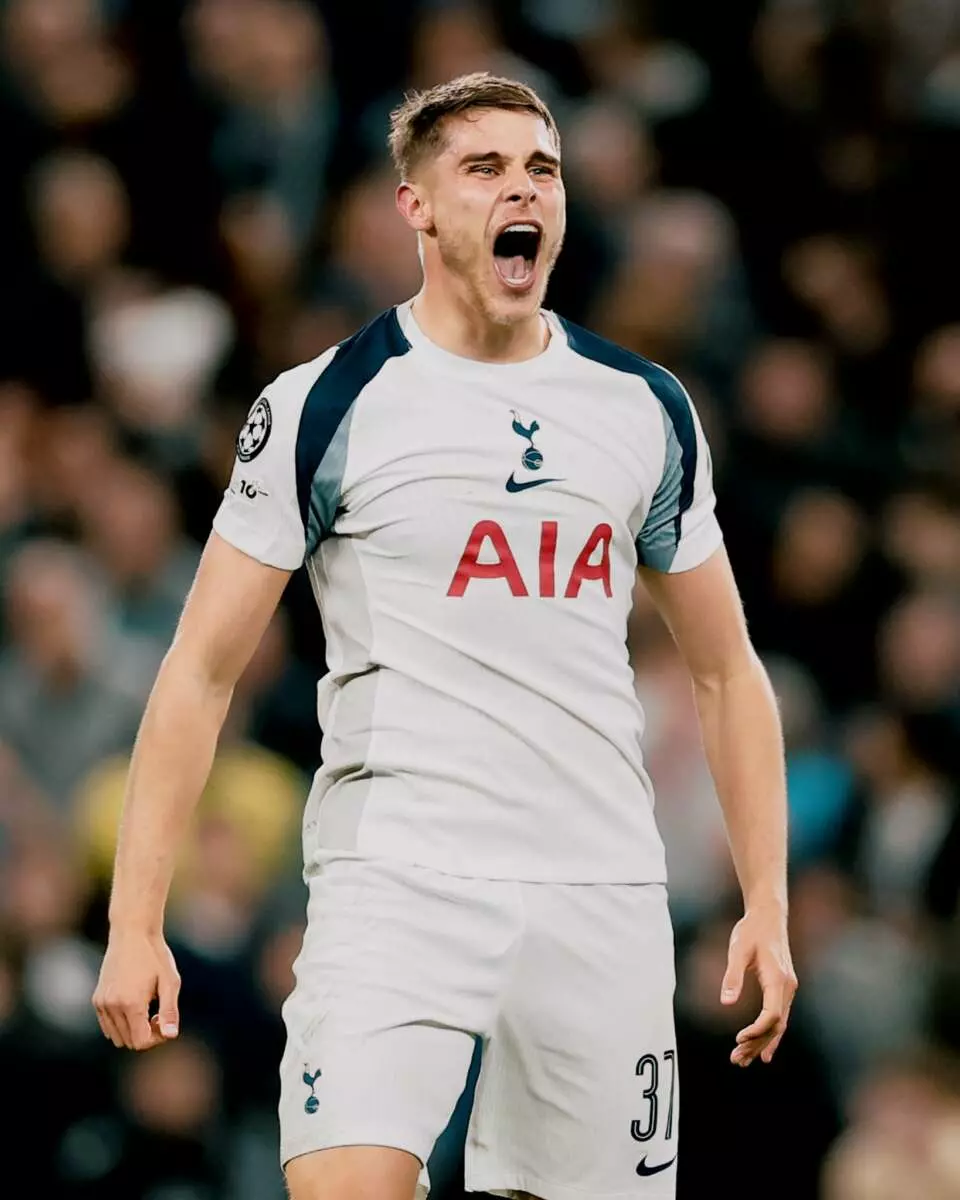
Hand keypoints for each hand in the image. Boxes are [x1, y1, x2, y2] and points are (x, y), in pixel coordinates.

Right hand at [92, 930, 180, 1050]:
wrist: (132, 932)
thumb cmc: (155, 956)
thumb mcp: (170, 982)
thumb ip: (170, 1011)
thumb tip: (171, 1036)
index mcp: (131, 1003)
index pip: (140, 1042)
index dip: (156, 1038)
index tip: (163, 1019)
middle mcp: (111, 1006)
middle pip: (128, 1042)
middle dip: (145, 1035)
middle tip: (157, 1012)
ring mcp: (101, 1003)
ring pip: (116, 1037)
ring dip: (133, 1030)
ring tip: (146, 1008)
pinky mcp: (96, 999)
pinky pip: (107, 1026)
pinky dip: (121, 1023)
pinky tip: (133, 1004)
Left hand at [720, 905, 796, 1067]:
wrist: (768, 916)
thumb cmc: (751, 931)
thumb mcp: (737, 950)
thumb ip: (732, 976)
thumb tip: (725, 1003)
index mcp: (778, 979)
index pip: (772, 1015)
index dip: (757, 1031)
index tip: (739, 1040)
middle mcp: (788, 987)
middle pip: (776, 1025)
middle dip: (756, 1044)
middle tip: (736, 1060)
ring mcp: (788, 989)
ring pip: (778, 1024)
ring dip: (762, 1042)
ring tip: (743, 1060)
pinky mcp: (783, 988)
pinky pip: (779, 1016)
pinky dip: (770, 1034)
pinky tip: (762, 1049)